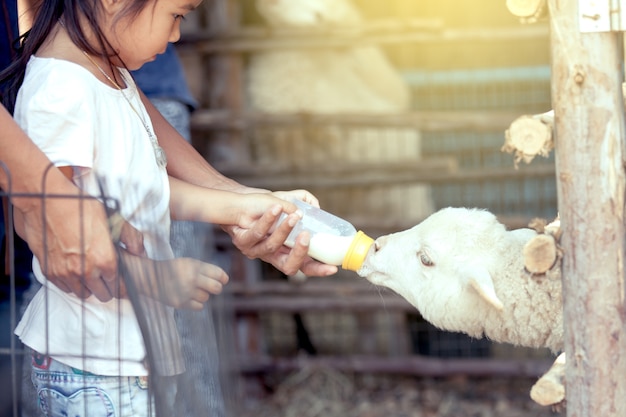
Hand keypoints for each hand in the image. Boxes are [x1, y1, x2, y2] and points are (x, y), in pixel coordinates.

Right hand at [16, 195, 144, 301]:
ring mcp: (66, 273)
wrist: (47, 201)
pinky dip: (71, 283)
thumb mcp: (113, 217)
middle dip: (106, 287)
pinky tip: (74, 270)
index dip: (120, 283)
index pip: (118, 287)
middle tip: (105, 276)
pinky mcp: (50, 272)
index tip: (118, 278)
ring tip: (89, 272)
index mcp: (105, 259)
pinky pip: (65, 288)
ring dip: (88, 286)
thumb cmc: (80, 207)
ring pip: (83, 294)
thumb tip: (141, 252)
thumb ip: (131, 237)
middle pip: (103, 295)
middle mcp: (86, 271)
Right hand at [118, 251, 228, 309]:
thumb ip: (206, 270)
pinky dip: (196, 303)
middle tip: (211, 287)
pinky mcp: (180, 303)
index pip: (219, 274)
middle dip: (216, 288)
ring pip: (206, 298)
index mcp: (196, 266)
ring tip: (191, 290)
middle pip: (217, 288)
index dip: (223, 278)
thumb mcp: (190, 263)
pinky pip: (199, 307)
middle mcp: (192, 279)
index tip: (222, 280)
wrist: (152, 278)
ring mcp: (186, 292)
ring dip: (202, 295)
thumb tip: (224, 280)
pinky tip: (188, 297)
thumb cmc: (175, 269)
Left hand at [223, 202, 337, 276]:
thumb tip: (317, 207)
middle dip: (300, 253)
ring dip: (284, 230)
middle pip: (290, 267)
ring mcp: (257, 250)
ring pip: (272, 247)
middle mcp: (273, 255)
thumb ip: (305, 201)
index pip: (306, 266)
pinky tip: (275, 208)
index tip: (333, 268)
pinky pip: (257, 233)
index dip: (319, 270)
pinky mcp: (243, 242)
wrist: (240, 200)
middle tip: (307, 235)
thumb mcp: (288, 201)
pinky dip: (268, 220)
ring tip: (293, 214)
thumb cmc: (266, 204)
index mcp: (287, 251)